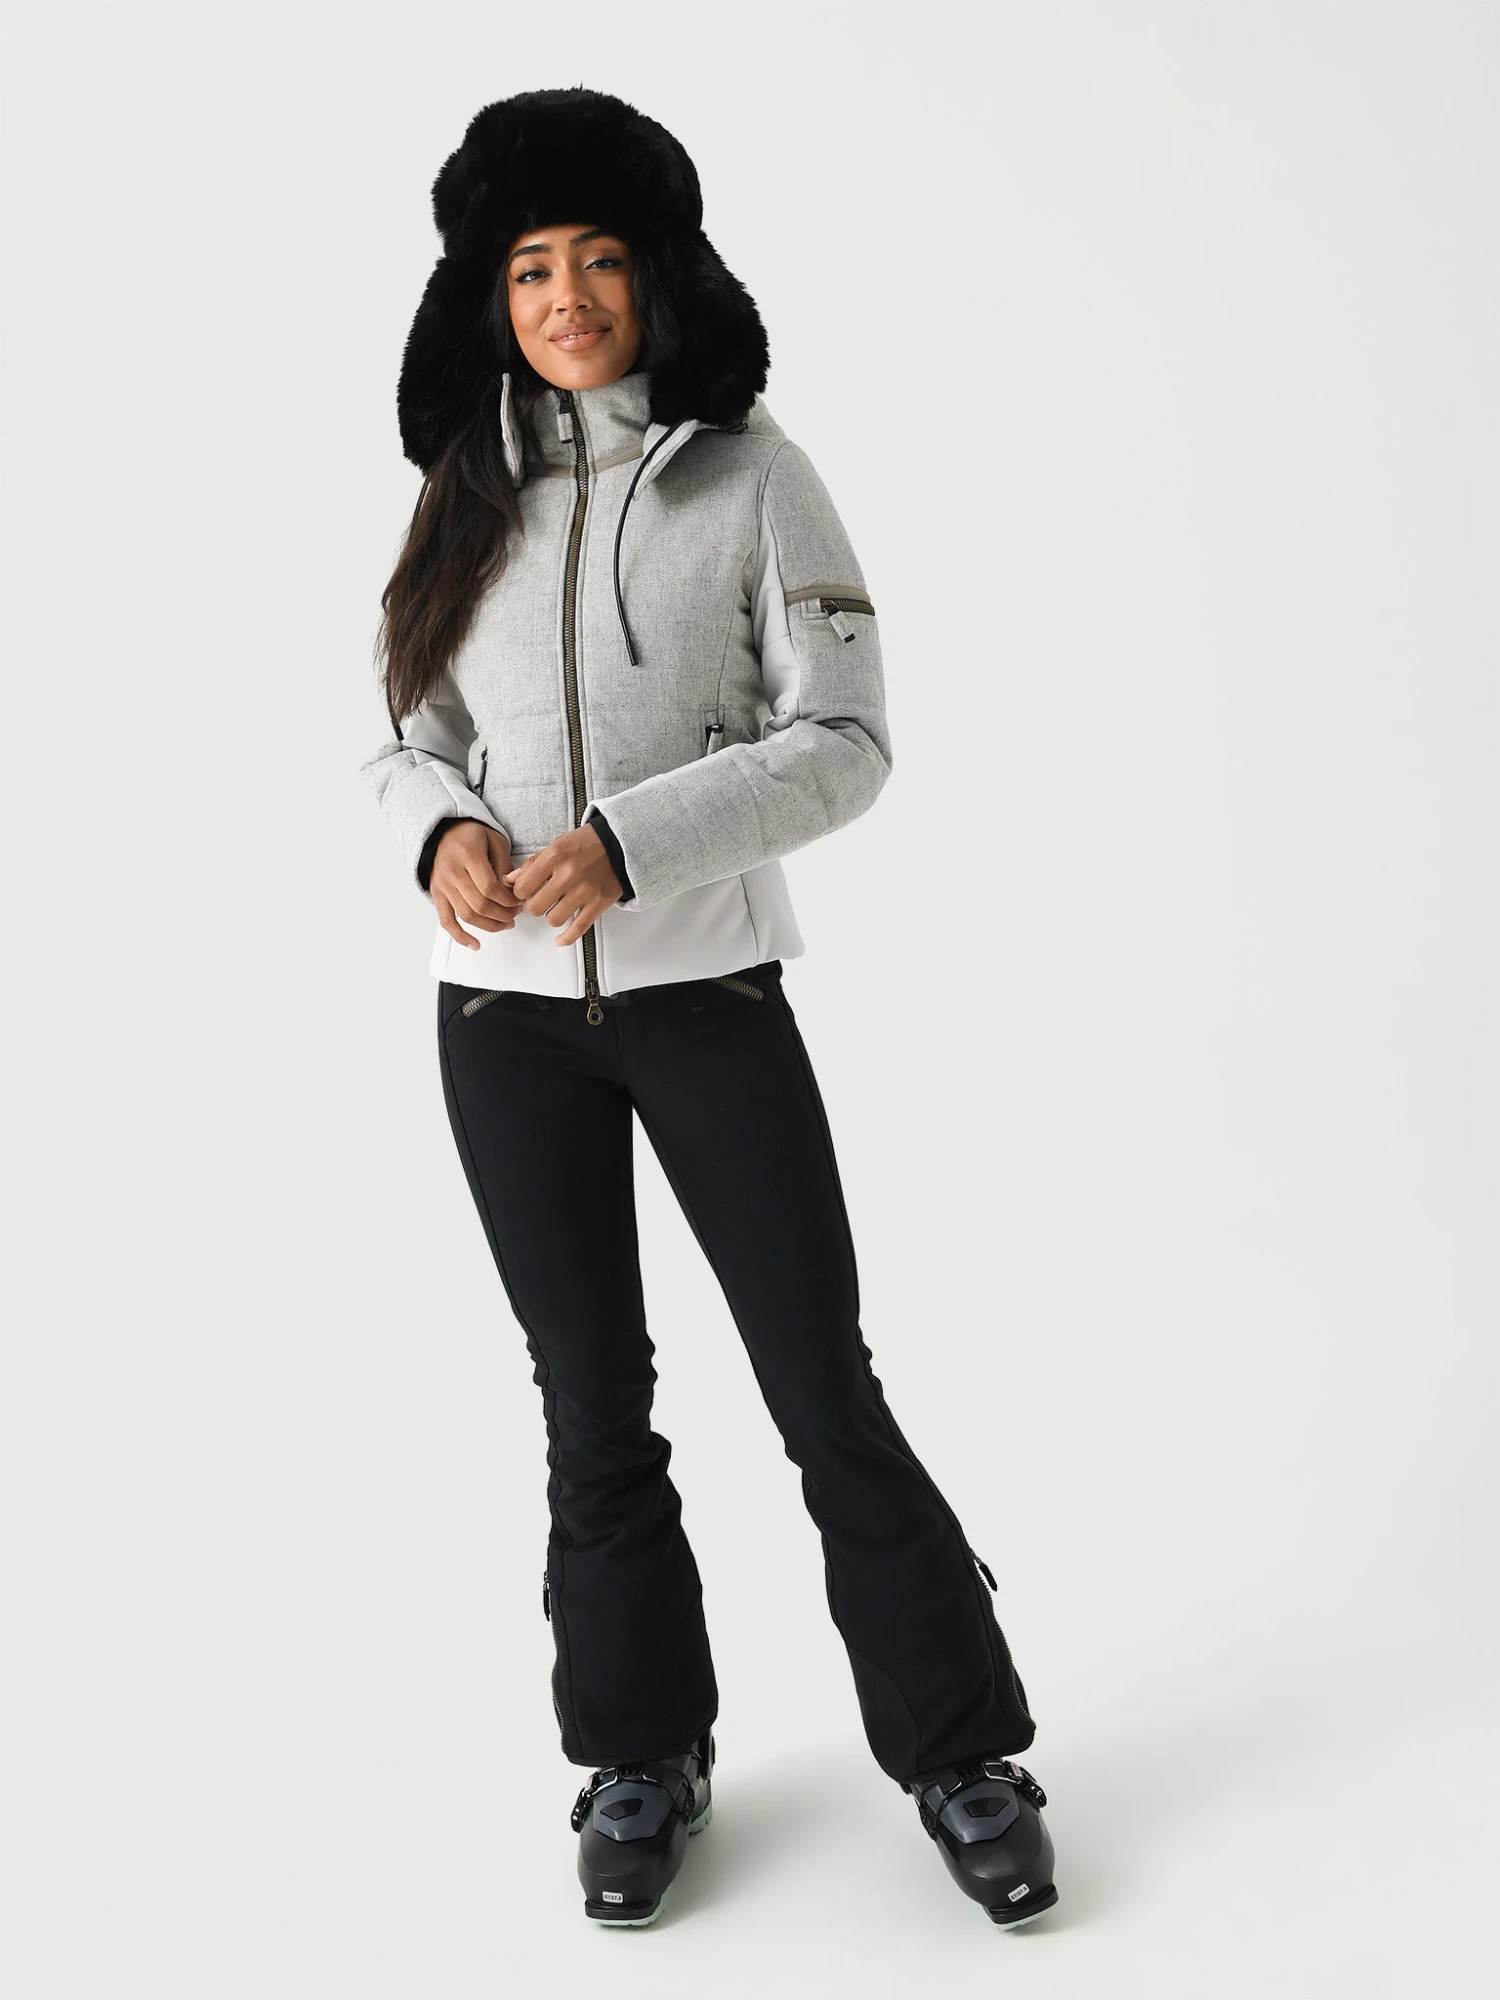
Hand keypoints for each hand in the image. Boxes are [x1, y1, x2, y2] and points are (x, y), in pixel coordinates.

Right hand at [430, 823, 525, 951]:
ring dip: (490, 925)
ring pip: (466, 915)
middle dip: (503, 914)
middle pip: (479, 904)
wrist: (443, 832)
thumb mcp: (495, 840)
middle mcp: (452, 872)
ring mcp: (442, 885)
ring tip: (505, 924)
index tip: (519, 901)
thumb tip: (512, 890)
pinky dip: (460, 936)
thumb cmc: (471, 835)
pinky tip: (475, 944)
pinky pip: (446, 921)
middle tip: (516, 913)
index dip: (507, 899)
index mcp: (468, 855)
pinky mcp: (437, 895)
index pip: (489, 887)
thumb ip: (504, 865)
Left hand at [504, 824, 623, 946]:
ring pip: (553, 919)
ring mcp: (584, 891)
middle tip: (540, 900)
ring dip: (551, 916)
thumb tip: (510, 881)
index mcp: (554, 857)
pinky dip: (566, 938)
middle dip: (535, 905)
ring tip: (556, 908)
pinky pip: (578, 929)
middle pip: (535, 907)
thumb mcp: (555, 845)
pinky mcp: (598, 903)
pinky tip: (559, 940)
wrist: (620, 845)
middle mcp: (568, 875)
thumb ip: (531, 865)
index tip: (525, 892)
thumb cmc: (587, 844)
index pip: (522, 887)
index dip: (519, 893)